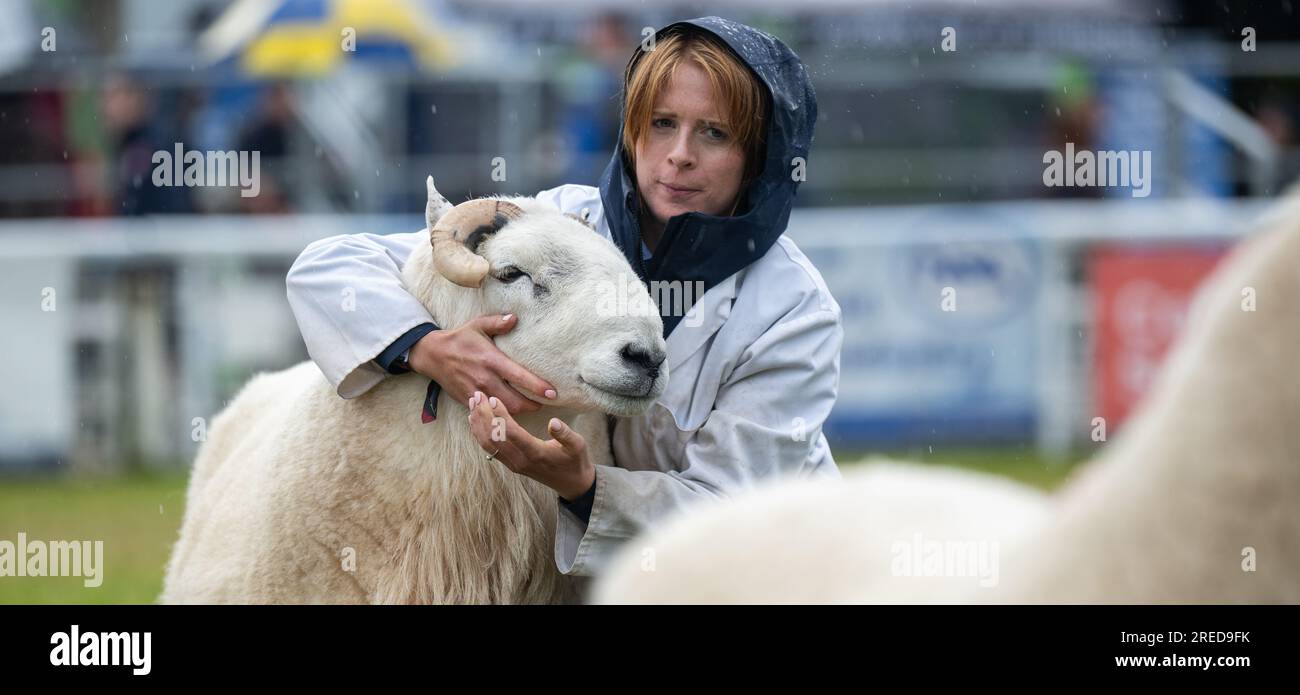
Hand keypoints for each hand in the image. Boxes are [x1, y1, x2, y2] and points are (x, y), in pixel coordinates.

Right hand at [409, 313, 556, 414]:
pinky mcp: (468, 401)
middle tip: (545, 403)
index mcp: (491, 360)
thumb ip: (497, 322)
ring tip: (531, 408)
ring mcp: (476, 392)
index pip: (519, 376)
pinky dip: (501, 414)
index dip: (537, 387)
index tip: (553, 393)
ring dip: (519, 413)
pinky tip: (511, 412)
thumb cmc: (460, 339)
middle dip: (532, 405)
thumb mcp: (478, 325)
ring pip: (502, 411)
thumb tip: (515, 318)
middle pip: (514, 402)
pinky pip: (488, 414)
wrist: (432, 355)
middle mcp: (484, 379)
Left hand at [467, 390, 594, 500]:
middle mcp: (520, 461)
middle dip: (482, 415)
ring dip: (477, 423)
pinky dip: (479, 433)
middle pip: (493, 438)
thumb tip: (553, 422)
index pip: (511, 433)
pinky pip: (489, 448)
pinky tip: (475, 419)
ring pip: (487, 444)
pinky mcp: (510, 464)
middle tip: (476, 395)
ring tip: (472, 403)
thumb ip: (565, 434)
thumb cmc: (575, 461)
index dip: (500, 416)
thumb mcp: (578, 445)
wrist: (572, 484)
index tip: (492, 398)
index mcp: (536, 453)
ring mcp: (513, 464)